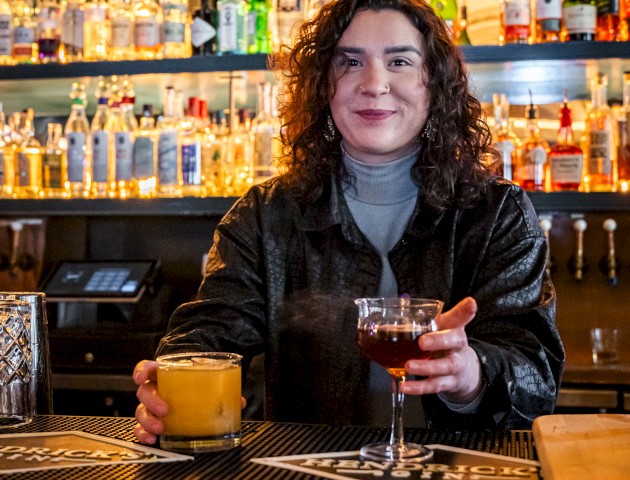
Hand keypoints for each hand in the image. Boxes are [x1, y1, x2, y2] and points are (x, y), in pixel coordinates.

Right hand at [133, 358, 248, 444]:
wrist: (195, 386)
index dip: (142, 370)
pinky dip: (144, 434)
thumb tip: (239, 401)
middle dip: (152, 400)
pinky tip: (152, 439)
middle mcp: (156, 388)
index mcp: (165, 373)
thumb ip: (223, 387)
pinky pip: (142, 427)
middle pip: (144, 391)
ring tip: (160, 428)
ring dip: (148, 420)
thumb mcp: (209, 379)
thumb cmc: (197, 381)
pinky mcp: (153, 421)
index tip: (141, 377)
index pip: (148, 367)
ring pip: (141, 411)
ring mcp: (152, 405)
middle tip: (164, 409)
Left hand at [401, 296, 482, 403]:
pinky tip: (404, 386)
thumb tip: (383, 326)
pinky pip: (435, 386)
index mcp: (454, 328)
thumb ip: (414, 325)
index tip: (470, 303)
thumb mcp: (437, 328)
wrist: (464, 370)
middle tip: (422, 342)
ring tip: (408, 367)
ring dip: (426, 368)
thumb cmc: (445, 342)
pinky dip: (418, 387)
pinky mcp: (450, 383)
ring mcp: (456, 366)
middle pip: (454, 342)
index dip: (466, 310)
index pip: (461, 317)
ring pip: (444, 368)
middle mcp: (458, 346)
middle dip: (438, 341)